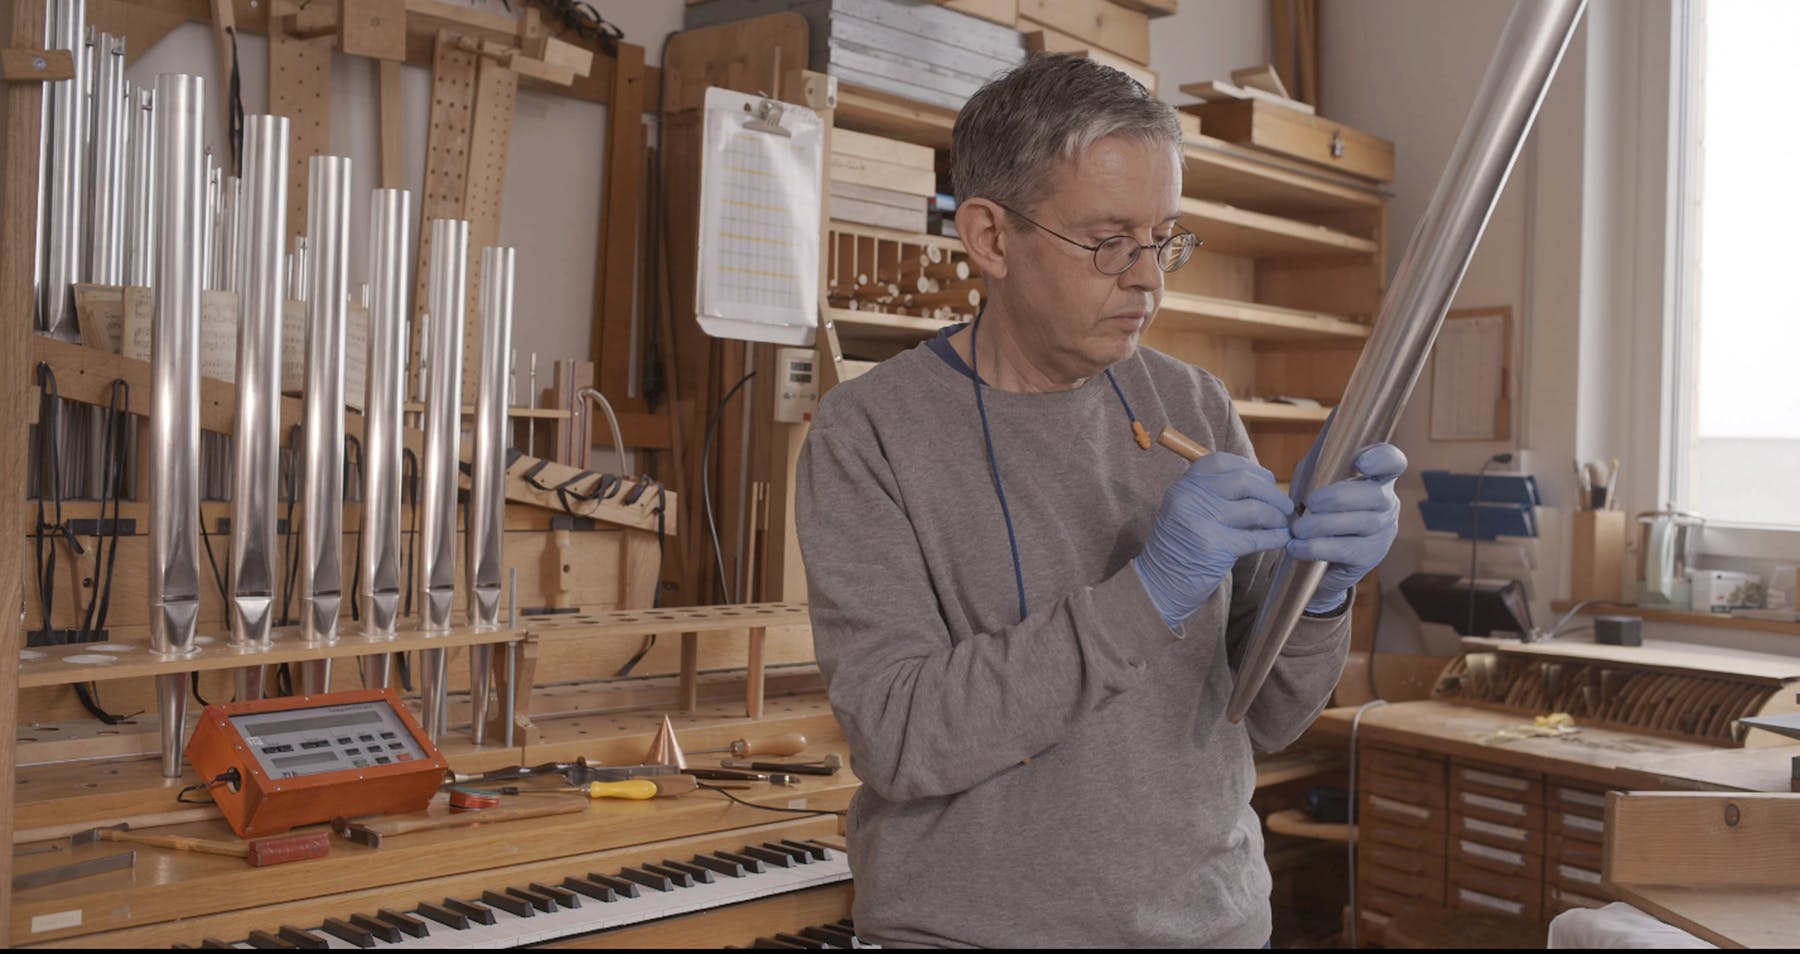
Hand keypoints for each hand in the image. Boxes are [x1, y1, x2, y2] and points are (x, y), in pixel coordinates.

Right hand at [1133, 453, 1294, 628]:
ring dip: (1276, 516)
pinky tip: (1282, 539)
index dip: (1252, 469)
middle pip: (1244, 481)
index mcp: (1184, 485)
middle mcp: (1190, 498)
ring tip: (1283, 523)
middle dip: (1272, 493)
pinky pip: (1255, 538)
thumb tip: (1263, 485)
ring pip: (1253, 509)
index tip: (1268, 481)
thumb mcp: (1187, 509)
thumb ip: (1214, 493)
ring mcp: (1201, 521)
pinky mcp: (1214, 548)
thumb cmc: (1181, 546)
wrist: (1160, 584)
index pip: (1223, 462)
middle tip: (1285, 506)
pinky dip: (1274, 538)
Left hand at [1287, 442, 1406, 613]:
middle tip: (1309, 502)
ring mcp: (1382, 531)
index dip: (1382, 460)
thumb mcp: (1315, 477)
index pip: (1393, 462)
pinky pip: (1347, 550)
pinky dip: (1317, 548)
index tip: (1361, 462)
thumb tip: (1334, 414)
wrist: (1314, 557)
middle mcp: (1386, 503)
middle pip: (1376, 495)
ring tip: (1296, 528)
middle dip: (1340, 497)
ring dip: (1323, 525)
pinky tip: (1296, 547)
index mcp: (1376, 478)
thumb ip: (1322, 453)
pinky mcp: (1370, 556)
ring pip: (1362, 523)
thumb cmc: (1317, 508)